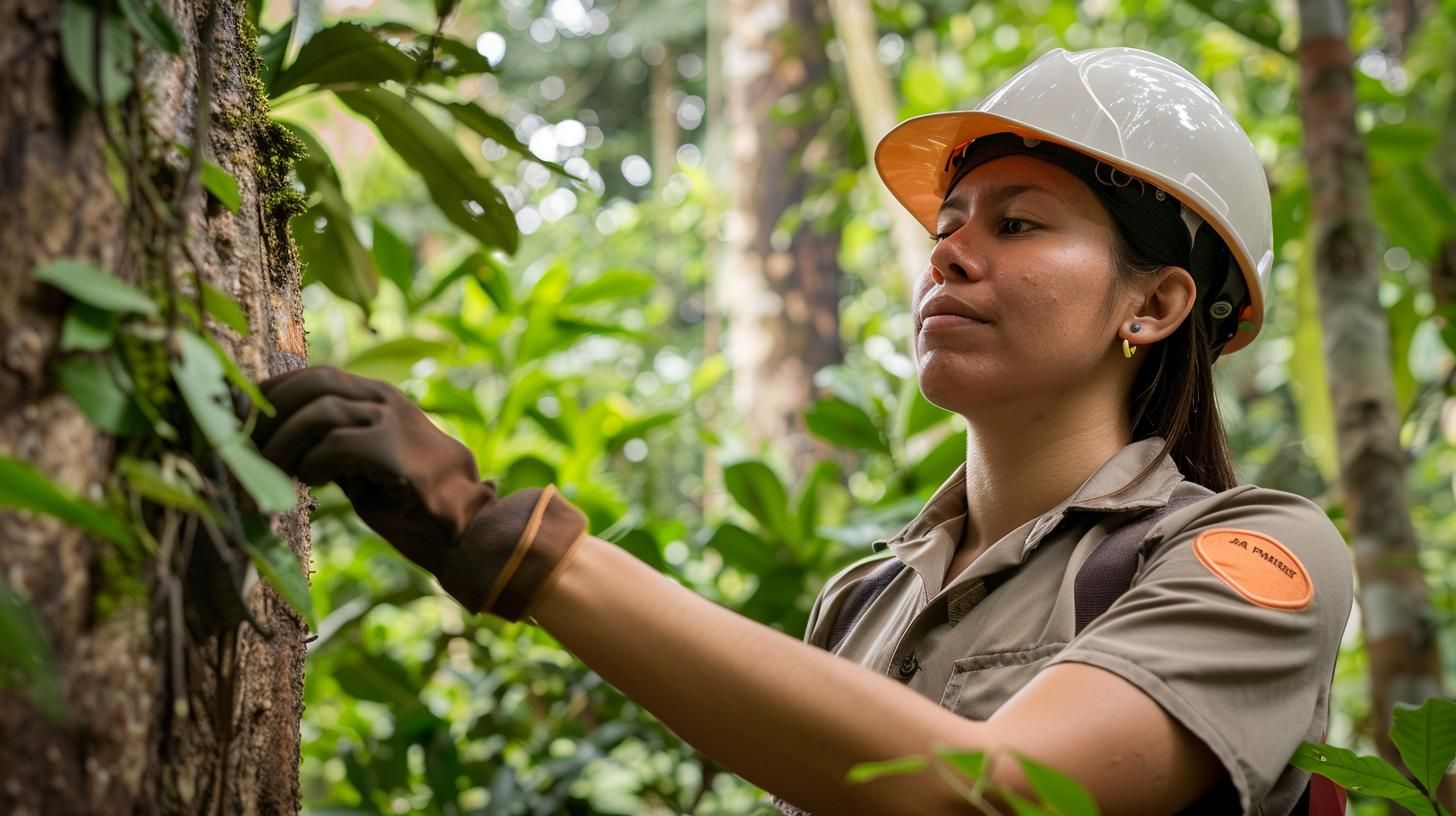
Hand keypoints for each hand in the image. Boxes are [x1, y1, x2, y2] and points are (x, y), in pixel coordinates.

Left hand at [249, 366, 586, 620]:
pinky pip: (337, 444)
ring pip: (321, 410)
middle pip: (315, 381)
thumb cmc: (409, 500)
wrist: (465, 525)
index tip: (242, 418)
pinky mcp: (394, 450)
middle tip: (246, 444)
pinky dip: (314, 462)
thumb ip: (330, 445)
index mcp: (377, 396)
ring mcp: (393, 420)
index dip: (274, 392)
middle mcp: (385, 399)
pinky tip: (312, 482)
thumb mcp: (362, 463)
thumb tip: (273, 445)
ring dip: (286, 442)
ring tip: (274, 469)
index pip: (315, 374)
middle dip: (272, 410)